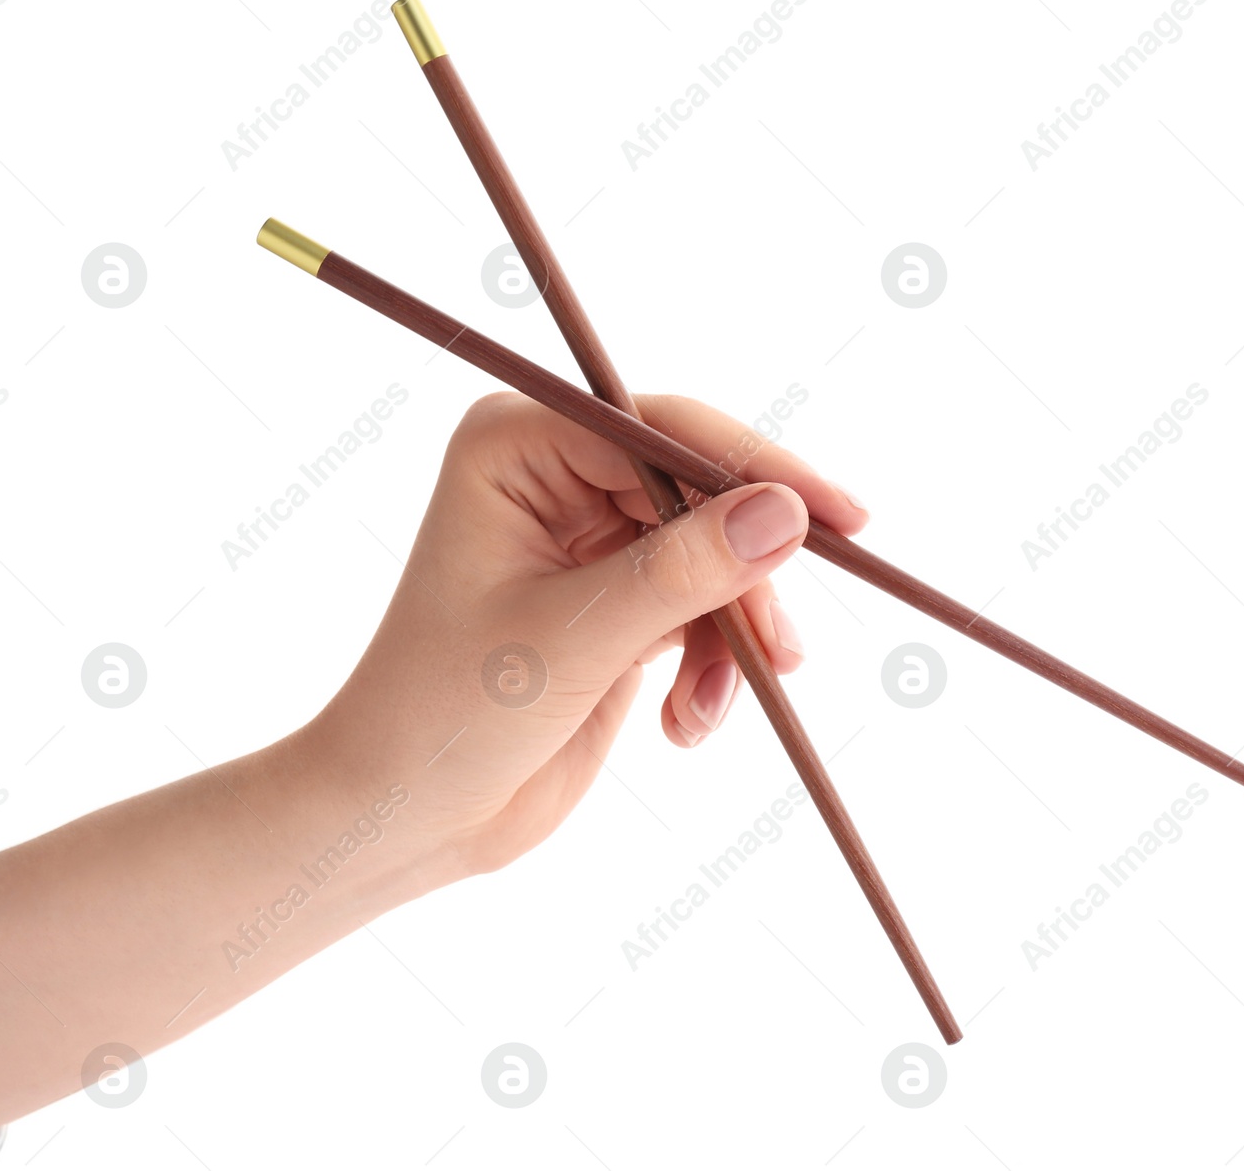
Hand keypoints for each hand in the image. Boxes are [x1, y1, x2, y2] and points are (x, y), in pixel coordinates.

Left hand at [308, 391, 867, 879]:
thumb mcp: (573, 640)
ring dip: (730, 633)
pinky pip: (705, 607)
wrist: (408, 816)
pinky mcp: (620, 598)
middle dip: (745, 574)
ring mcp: (593, 537)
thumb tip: (786, 517)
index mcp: (518, 446)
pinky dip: (712, 664)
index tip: (835, 516)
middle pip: (701, 489)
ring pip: (715, 554)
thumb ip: (682, 574)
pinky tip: (686, 722)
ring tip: (709, 706)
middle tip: (786, 646)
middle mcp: (558, 475)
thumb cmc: (446, 715)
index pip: (662, 428)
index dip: (754, 467)